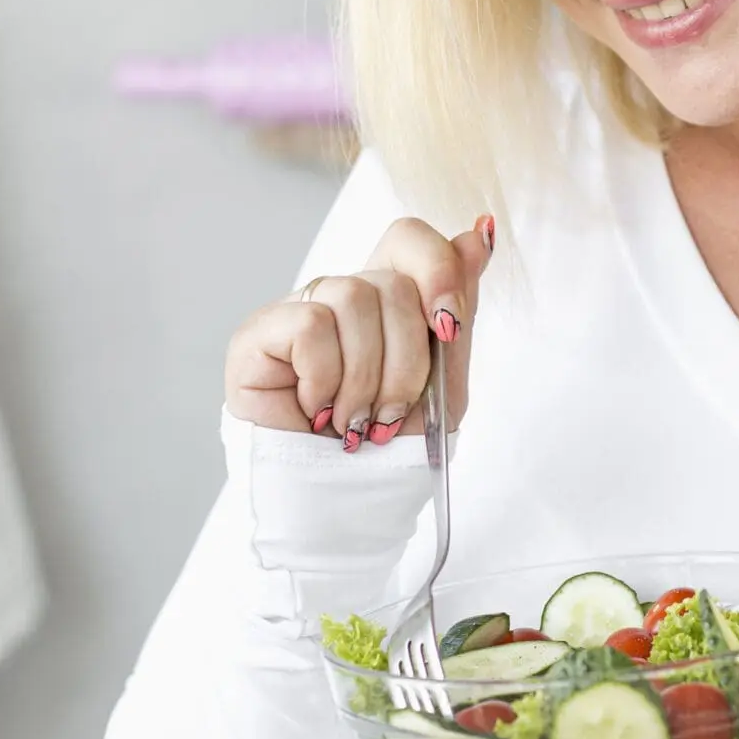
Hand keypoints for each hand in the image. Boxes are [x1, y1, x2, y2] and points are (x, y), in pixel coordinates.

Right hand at [225, 215, 494, 447]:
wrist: (342, 505)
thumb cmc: (386, 447)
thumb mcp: (443, 381)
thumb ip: (457, 309)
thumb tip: (480, 232)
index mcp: (385, 302)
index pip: (408, 239)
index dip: (438, 269)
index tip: (449, 326)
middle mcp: (340, 296)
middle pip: (392, 282)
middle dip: (408, 362)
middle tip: (389, 412)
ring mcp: (297, 310)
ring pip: (354, 299)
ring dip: (366, 379)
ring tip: (354, 421)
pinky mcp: (258, 333)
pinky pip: (311, 326)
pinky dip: (326, 381)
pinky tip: (317, 412)